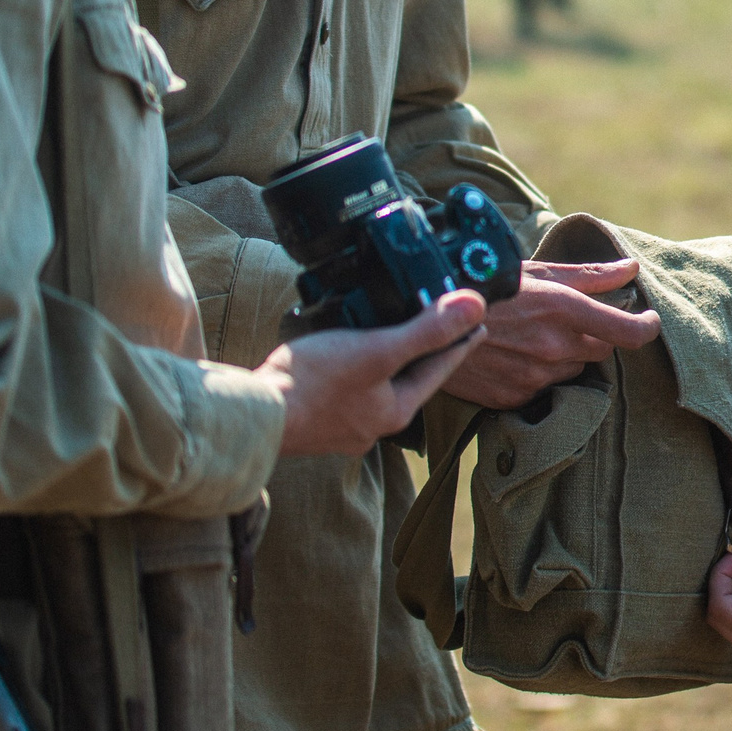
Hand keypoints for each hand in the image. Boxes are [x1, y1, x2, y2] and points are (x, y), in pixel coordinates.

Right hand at [264, 291, 485, 458]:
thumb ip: (426, 330)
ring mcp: (342, 423)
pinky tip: (340, 352)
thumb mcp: (377, 349)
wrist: (254, 415)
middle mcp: (372, 423)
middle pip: (409, 377)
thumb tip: (476, 307)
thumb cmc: (313, 385)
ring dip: (384, 357)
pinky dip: (351, 365)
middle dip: (422, 350)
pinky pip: (345, 385)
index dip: (459, 341)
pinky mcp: (314, 415)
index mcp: (396, 410)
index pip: (439, 368)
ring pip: (375, 382)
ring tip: (389, 331)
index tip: (477, 324)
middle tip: (437, 323)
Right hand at [448, 258, 661, 408]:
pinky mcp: (512, 399)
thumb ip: (589, 275)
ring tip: (530, 336)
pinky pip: (542, 390)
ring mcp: (533, 378)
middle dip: (591, 336)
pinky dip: (536, 375)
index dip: (647, 327)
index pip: (629, 333)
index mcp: (563, 310)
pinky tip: (512, 355)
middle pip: (600, 351)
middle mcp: (553, 348)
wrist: (424, 318)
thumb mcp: (537, 271)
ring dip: (562, 356)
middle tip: (563, 320)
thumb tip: (631, 270)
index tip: (649, 320)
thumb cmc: (485, 285)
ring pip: (571, 371)